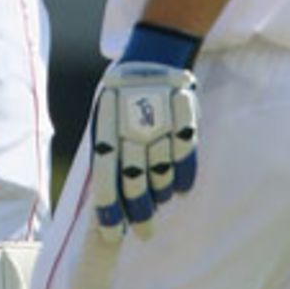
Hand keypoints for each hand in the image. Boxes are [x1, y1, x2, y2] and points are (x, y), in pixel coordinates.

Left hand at [90, 23, 199, 242]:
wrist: (155, 55)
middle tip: (143, 233)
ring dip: (160, 196)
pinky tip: (179, 190)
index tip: (112, 233)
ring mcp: (161, 126)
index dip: (110, 208)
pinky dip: (183, 179)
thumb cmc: (122, 92)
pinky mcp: (184, 122)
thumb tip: (108, 194)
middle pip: (136, 181)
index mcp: (108, 128)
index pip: (106, 176)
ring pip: (161, 174)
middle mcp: (133, 129)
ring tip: (158, 206)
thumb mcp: (103, 114)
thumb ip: (106, 150)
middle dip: (139, 213)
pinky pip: (186, 159)